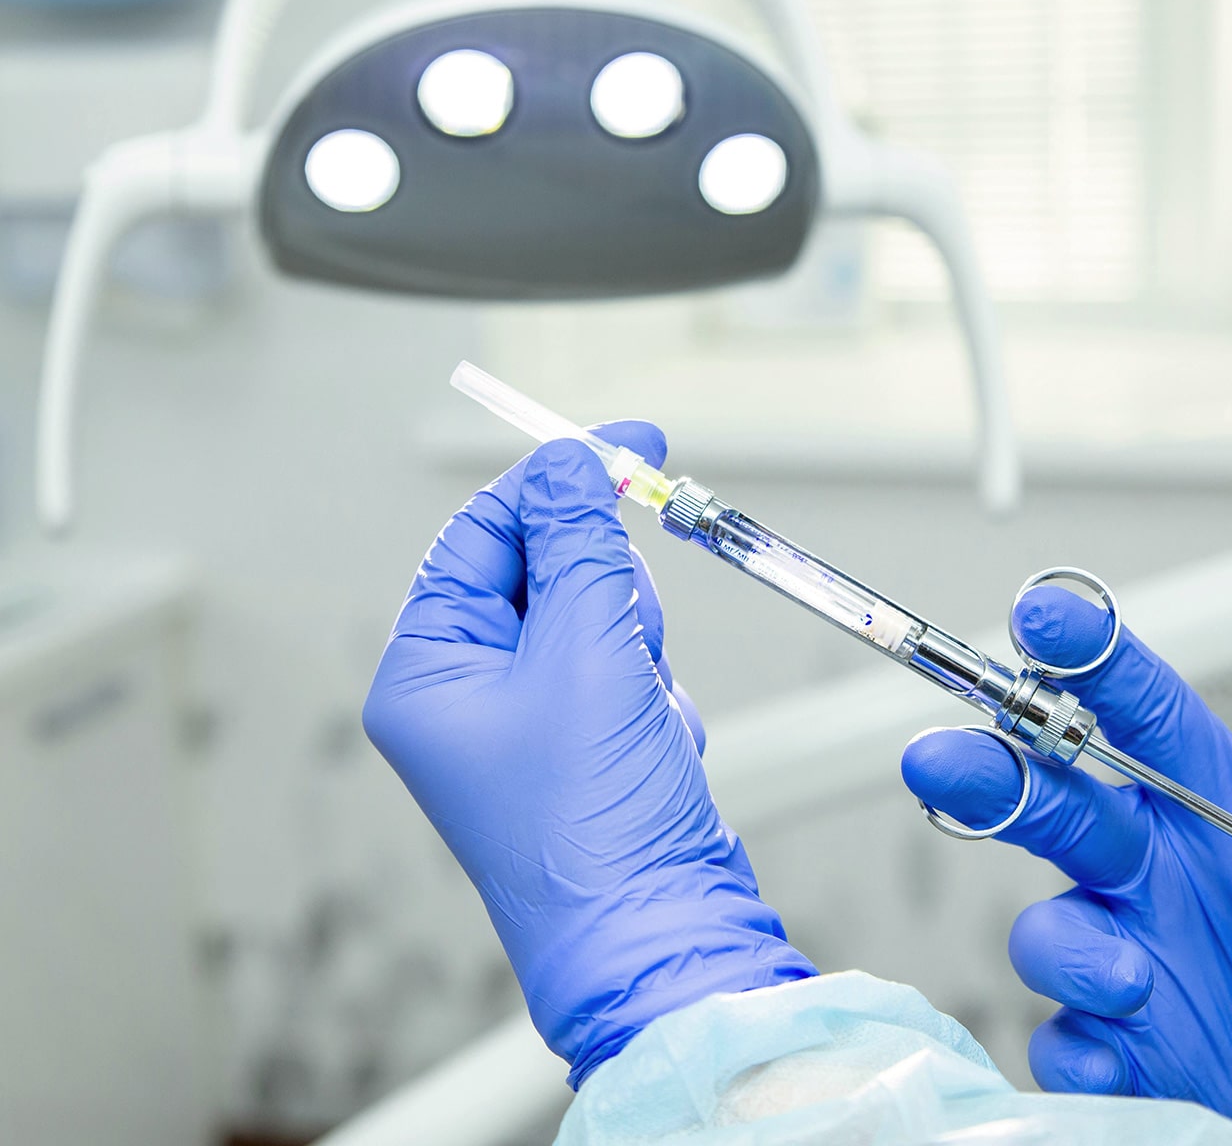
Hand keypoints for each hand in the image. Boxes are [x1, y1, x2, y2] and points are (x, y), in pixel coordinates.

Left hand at [362, 423, 813, 1086]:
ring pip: (597, 615)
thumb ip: (578, 543)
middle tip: (629, 636)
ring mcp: (527, 718)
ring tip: (641, 710)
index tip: (629, 445)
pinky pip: (627, 667)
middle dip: (605, 593)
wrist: (658, 932)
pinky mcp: (584, 739)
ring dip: (638, 648)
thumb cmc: (594, 818)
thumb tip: (568, 462)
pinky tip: (654, 744)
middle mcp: (465, 691)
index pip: (483, 534)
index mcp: (427, 669)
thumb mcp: (585, 653)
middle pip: (545, 568)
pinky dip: (655, 692)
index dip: (556, 484)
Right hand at [901, 587, 1231, 1143]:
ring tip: (1129, 979)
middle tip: (942, 760)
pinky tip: (1118, 1062)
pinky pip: (1068, 1042)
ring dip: (1067, 948)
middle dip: (987, 772)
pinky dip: (1079, 1053)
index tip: (1045, 618)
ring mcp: (1133, 955)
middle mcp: (1155, 872)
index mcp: (1218, 807)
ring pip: (1046, 928)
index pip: (1142, 713)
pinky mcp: (1130, 1045)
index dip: (1089, 658)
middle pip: (1049, 799)